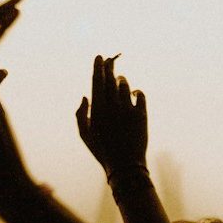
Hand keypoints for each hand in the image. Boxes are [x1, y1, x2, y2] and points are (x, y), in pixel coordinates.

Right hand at [75, 54, 147, 177]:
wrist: (125, 165)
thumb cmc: (102, 150)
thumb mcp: (84, 135)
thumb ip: (80, 114)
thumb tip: (85, 96)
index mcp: (97, 109)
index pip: (97, 81)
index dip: (98, 67)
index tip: (99, 57)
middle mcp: (112, 106)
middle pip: (110, 79)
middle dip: (110, 66)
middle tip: (110, 59)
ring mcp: (128, 109)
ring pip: (125, 85)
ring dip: (122, 81)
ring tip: (120, 82)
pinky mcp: (141, 114)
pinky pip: (140, 95)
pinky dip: (137, 92)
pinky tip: (134, 94)